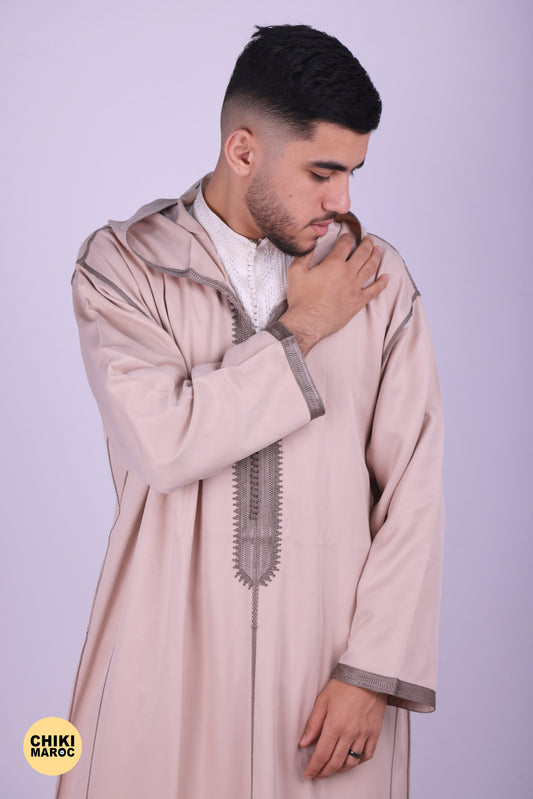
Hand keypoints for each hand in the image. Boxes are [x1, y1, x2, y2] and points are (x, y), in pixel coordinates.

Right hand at [279, 234, 387, 355]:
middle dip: (367, 243)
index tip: (348, 236)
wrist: (307, 322)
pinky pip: (374, 290)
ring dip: (376, 257)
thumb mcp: (296, 272)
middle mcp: (348, 273)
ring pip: (370, 267)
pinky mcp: (358, 301)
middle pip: (362, 253)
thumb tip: (309, 246)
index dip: (347, 237)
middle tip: (369, 239)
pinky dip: (382, 283)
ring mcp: (355, 287)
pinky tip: (386, 277)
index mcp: (334, 263)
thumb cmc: (301, 299)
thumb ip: (304, 256)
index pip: (345, 244)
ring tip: (378, 250)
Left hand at [299, 679, 387, 780]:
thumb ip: (313, 724)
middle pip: (335, 762)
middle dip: (324, 772)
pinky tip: (351, 760)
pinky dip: (358, 762)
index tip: (309, 773)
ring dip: (340, 769)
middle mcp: (350, 732)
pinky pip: (367, 755)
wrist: (368, 675)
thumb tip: (303, 742)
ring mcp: (364, 734)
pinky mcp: (375, 733)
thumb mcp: (323, 700)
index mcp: (335, 725)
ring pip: (351, 762)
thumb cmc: (345, 684)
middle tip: (318, 774)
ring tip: (332, 769)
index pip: (322, 754)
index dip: (314, 767)